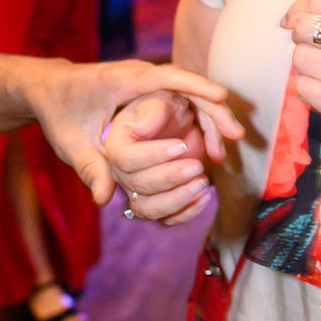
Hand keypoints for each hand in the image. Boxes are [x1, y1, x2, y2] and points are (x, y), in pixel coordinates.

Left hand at [31, 61, 242, 212]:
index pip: (164, 76)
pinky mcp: (152, 92)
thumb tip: (103, 199)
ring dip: (211, 115)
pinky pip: (183, 100)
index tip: (221, 95)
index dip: (194, 84)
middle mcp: (141, 76)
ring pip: (189, 93)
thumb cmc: (60, 111)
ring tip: (231, 141)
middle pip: (186, 85)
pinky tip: (212, 144)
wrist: (51, 87)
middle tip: (235, 133)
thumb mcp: (70, 142)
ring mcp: (149, 83)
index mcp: (122, 80)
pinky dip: (200, 118)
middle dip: (213, 107)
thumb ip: (90, 167)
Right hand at [101, 87, 241, 223]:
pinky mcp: (156, 203)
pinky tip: (205, 196)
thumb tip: (142, 129)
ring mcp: (137, 191)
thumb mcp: (162, 101)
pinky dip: (186, 212)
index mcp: (115, 144)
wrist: (177, 122)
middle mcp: (121, 172)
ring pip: (148, 209)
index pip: (124, 159)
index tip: (181, 145)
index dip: (152, 156)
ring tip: (202, 183)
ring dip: (177, 200)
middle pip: (137, 186)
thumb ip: (154, 112)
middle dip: (169, 177)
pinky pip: (166, 219)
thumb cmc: (166, 108)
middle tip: (197, 166)